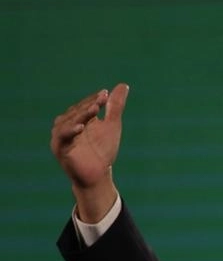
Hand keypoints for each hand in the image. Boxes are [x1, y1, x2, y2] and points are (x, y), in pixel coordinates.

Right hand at [50, 84, 128, 220]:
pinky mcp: (60, 149)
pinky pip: (63, 138)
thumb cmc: (103, 151)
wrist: (98, 176)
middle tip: (101, 100)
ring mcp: (61, 137)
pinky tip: (81, 126)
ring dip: (80, 115)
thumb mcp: (112, 126)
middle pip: (76, 112)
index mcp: (77, 118)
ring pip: (68, 122)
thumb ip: (115, 106)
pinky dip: (71, 131)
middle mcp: (66, 125)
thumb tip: (123, 85)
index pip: (85, 105)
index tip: (106, 93)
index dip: (94, 99)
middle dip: (88, 105)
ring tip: (93, 109)